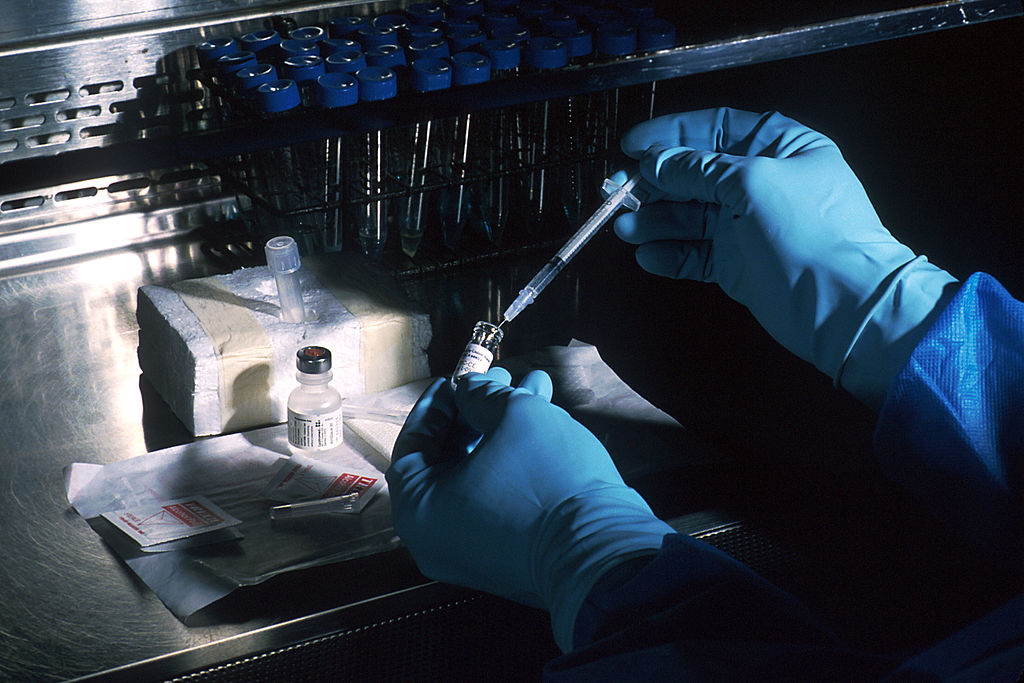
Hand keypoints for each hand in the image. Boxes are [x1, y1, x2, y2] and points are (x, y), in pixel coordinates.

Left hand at [386, 368, 672, 651]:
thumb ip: (481, 394)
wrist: (603, 553)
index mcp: (419, 511)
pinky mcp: (507, 557)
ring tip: (536, 387)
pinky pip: (498, 499)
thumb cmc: (546, 479)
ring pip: (480, 474)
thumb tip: (469, 389)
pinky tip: (547, 421)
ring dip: (505, 429)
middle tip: (503, 377)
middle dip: (479, 411)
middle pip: (449, 458)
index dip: (437, 404)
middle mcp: (436, 539)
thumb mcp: (515, 416)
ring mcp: (472, 552)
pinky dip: (514, 461)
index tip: (459, 377)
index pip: (413, 444)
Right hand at [614, 108, 958, 407]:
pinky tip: (646, 256)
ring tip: (624, 229)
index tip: (630, 146)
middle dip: (654, 182)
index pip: (716, 129)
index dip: (671, 134)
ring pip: (689, 215)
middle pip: (695, 173)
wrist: (842, 304)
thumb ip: (700, 170)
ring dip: (655, 220)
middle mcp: (761, 182)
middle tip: (613, 193)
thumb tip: (655, 163)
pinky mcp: (736, 265)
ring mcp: (747, 226)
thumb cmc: (806, 229)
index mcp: (778, 147)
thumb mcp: (753, 182)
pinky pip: (694, 252)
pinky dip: (670, 253)